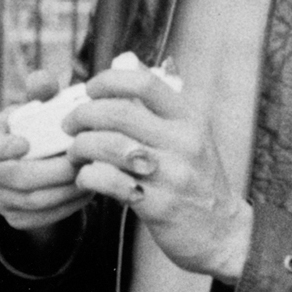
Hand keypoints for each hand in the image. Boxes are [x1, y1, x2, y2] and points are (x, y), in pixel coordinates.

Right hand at [0, 70, 92, 232]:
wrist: (38, 160)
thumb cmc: (35, 125)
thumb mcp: (36, 106)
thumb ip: (40, 92)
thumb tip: (41, 80)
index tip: (25, 143)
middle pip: (15, 177)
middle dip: (53, 169)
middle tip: (82, 157)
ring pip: (34, 200)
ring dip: (67, 187)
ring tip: (92, 170)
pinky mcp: (17, 218)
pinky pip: (44, 217)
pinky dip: (70, 204)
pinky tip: (88, 189)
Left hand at [70, 62, 252, 281]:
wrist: (222, 232)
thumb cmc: (197, 179)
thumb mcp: (190, 135)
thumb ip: (157, 103)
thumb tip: (125, 60)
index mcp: (190, 119)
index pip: (145, 83)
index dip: (108, 81)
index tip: (90, 90)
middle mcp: (184, 143)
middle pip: (118, 112)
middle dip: (83, 114)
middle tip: (69, 124)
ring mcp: (172, 175)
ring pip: (109, 146)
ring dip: (81, 146)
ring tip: (75, 152)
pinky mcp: (158, 205)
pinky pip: (109, 182)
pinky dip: (88, 176)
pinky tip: (86, 178)